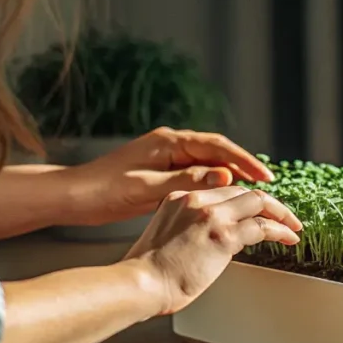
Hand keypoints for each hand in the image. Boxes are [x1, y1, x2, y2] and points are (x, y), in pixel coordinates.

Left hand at [63, 127, 275, 225]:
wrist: (74, 197)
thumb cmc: (104, 191)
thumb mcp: (148, 188)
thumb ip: (188, 181)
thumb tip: (225, 177)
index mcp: (168, 142)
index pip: (217, 147)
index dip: (245, 161)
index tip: (265, 178)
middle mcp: (171, 145)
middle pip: (219, 152)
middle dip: (245, 168)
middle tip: (268, 186)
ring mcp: (168, 157)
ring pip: (210, 165)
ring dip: (233, 178)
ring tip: (254, 195)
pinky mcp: (164, 172)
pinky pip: (199, 176)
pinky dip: (216, 186)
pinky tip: (226, 201)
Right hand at [124, 186, 302, 315]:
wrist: (140, 283)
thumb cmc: (148, 272)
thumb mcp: (167, 237)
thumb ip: (189, 230)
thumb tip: (210, 243)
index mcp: (180, 198)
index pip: (223, 191)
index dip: (245, 200)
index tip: (258, 211)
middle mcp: (196, 201)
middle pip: (243, 191)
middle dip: (269, 204)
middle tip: (284, 217)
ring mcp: (211, 216)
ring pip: (258, 202)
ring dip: (281, 214)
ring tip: (293, 226)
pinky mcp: (224, 236)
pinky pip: (262, 227)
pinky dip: (280, 231)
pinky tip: (289, 238)